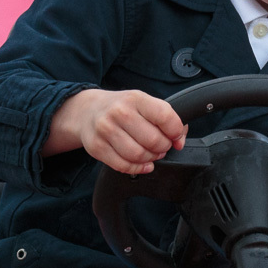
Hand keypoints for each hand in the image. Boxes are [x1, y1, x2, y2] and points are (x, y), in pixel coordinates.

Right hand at [61, 88, 186, 174]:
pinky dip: (137, 168)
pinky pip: (123, 166)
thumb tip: (179, 140)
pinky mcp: (97, 147)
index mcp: (135, 98)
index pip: (165, 116)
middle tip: (162, 147)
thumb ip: (165, 117)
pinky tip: (142, 163)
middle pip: (153, 140)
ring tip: (151, 154)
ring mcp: (105, 130)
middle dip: (163, 148)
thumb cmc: (121, 108)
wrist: (88, 111)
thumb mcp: (143, 103)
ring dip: (151, 159)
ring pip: (138, 155)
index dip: (176, 131)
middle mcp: (119, 112)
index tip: (175, 136)